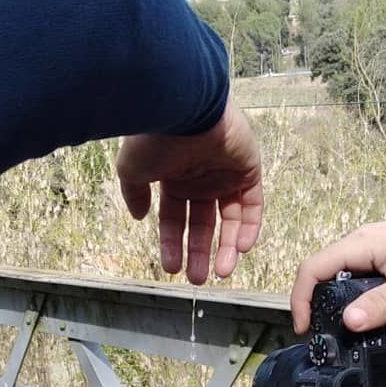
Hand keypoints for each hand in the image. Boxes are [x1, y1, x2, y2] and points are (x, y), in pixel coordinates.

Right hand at [117, 102, 263, 284]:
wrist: (183, 106)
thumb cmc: (154, 138)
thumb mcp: (133, 170)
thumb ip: (134, 194)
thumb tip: (138, 217)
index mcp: (173, 178)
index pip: (174, 218)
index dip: (173, 243)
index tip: (171, 268)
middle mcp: (200, 177)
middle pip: (203, 223)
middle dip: (200, 252)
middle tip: (197, 280)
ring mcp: (226, 173)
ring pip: (229, 219)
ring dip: (226, 247)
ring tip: (220, 272)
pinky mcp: (248, 168)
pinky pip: (253, 205)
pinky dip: (249, 227)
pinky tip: (240, 249)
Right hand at [290, 209, 385, 333]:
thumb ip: (382, 304)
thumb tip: (349, 323)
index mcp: (361, 244)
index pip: (312, 268)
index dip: (301, 300)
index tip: (306, 330)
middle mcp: (363, 245)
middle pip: (323, 274)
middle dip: (315, 305)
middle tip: (321, 337)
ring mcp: (377, 253)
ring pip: (343, 279)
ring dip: (337, 305)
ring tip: (342, 335)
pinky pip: (362, 282)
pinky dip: (357, 302)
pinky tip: (370, 320)